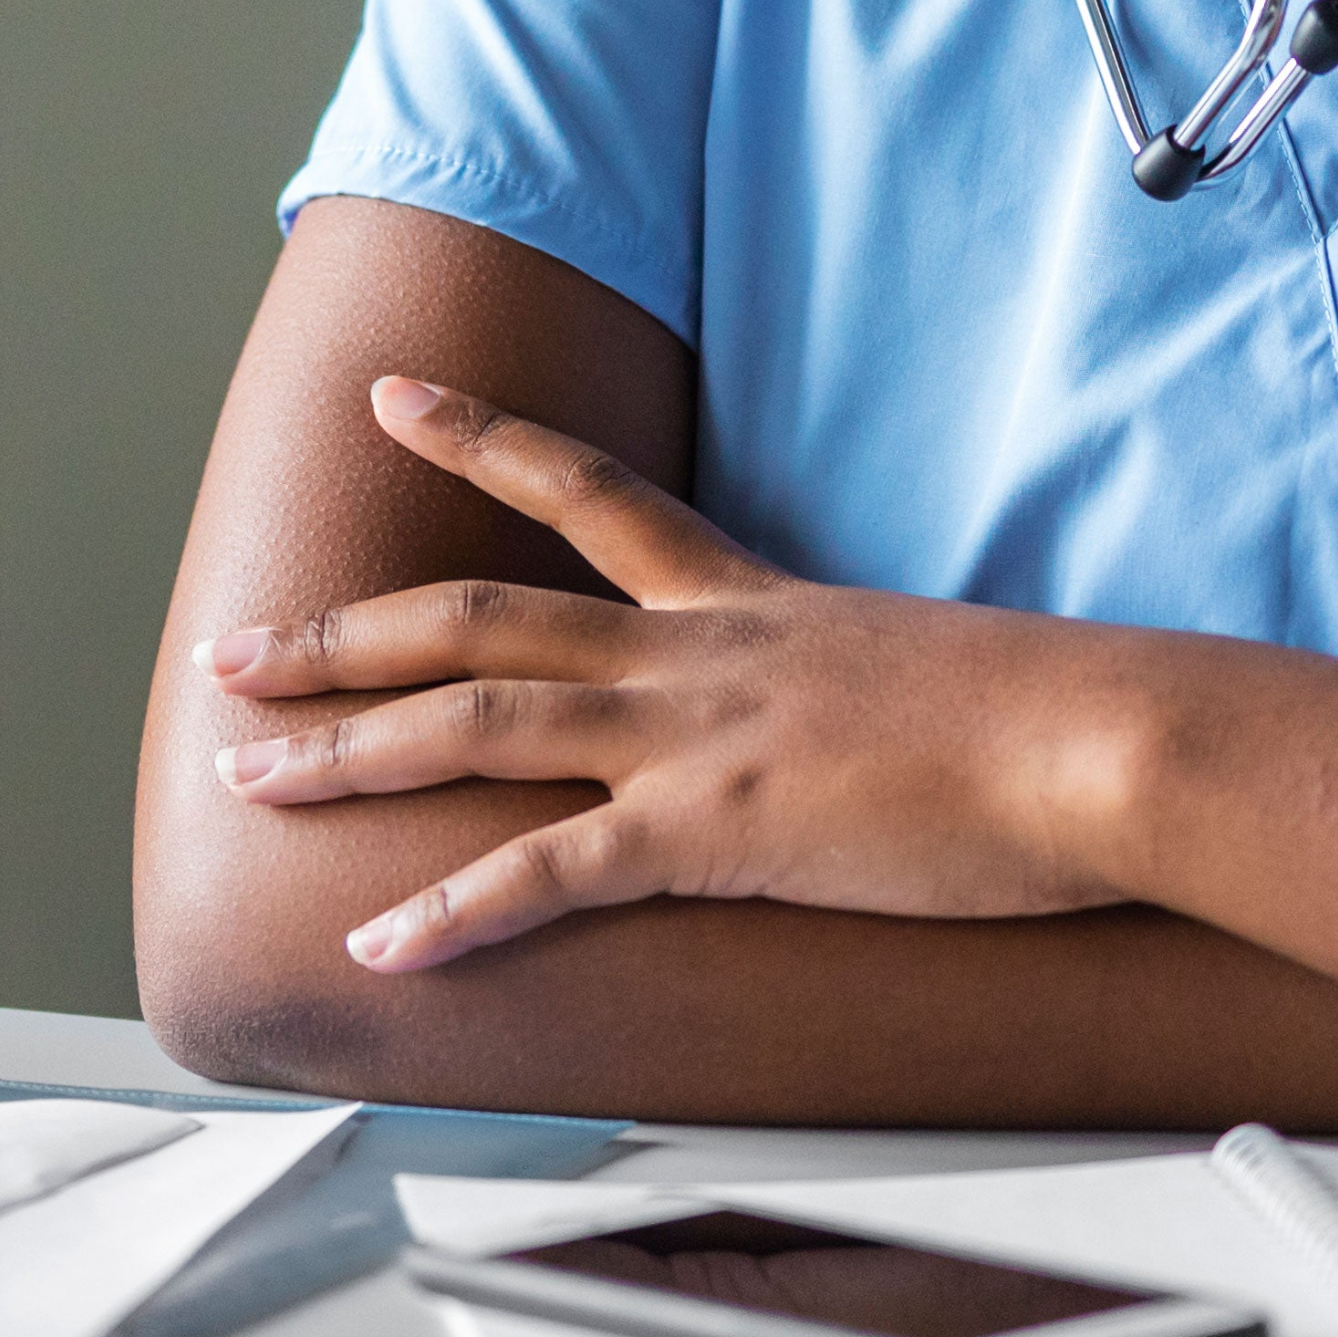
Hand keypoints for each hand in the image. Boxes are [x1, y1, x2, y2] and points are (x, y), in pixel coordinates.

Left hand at [197, 376, 1137, 972]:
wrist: (1105, 737)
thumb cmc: (1050, 718)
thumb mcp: (927, 669)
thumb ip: (858, 685)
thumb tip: (859, 715)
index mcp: (743, 600)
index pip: (585, 492)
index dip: (480, 441)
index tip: (395, 397)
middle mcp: (695, 651)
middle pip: (476, 617)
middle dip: (340, 635)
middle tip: (232, 649)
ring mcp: (696, 736)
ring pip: (477, 720)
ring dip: (347, 748)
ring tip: (246, 774)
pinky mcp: (718, 831)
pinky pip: (554, 870)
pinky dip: (457, 906)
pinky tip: (382, 939)